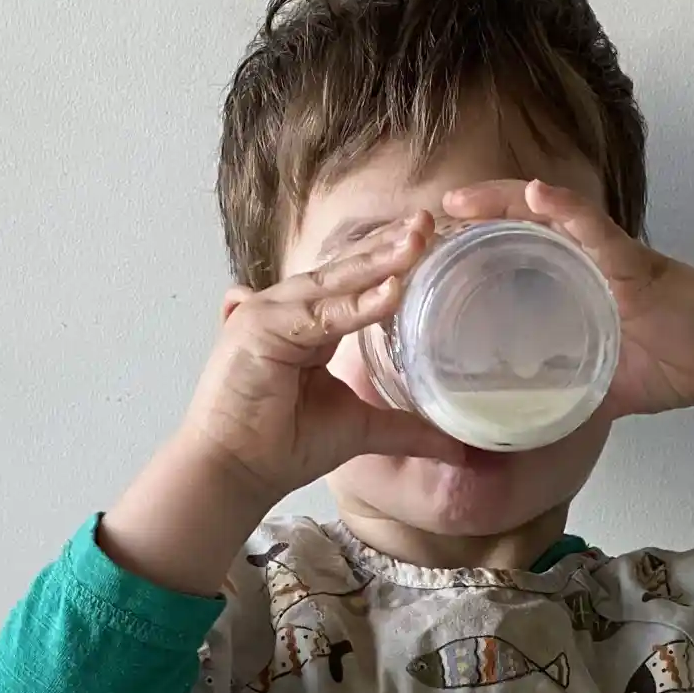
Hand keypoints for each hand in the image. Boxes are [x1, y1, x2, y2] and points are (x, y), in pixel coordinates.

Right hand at [99, 214, 464, 594]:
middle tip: (429, 221)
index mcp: (308, 324)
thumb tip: (459, 446)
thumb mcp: (361, 428)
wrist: (235, 472)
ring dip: (376, 263)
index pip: (353, 282)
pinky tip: (392, 292)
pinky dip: (355, 305)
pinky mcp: (255, 329)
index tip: (431, 240)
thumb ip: (406, 428)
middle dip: (387, 245)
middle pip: (343, 271)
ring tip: (417, 243)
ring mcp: (267, 314)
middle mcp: (286, 310)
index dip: (389, 260)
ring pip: (332, 285)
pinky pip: (318, 315)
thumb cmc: (283, 446)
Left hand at [442, 180, 693, 422]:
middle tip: (421, 223)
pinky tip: (538, 196)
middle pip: (521, 221)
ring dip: (503, 203)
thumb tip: (517, 427)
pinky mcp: (640, 264)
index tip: (425, 250)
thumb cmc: (678, 366)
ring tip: (459, 202)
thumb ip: (564, 392)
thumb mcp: (602, 384)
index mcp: (579, 277)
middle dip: (471, 216)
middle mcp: (591, 256)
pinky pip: (599, 230)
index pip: (516, 246)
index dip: (472, 241)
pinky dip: (568, 211)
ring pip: (550, 214)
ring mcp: (614, 255)